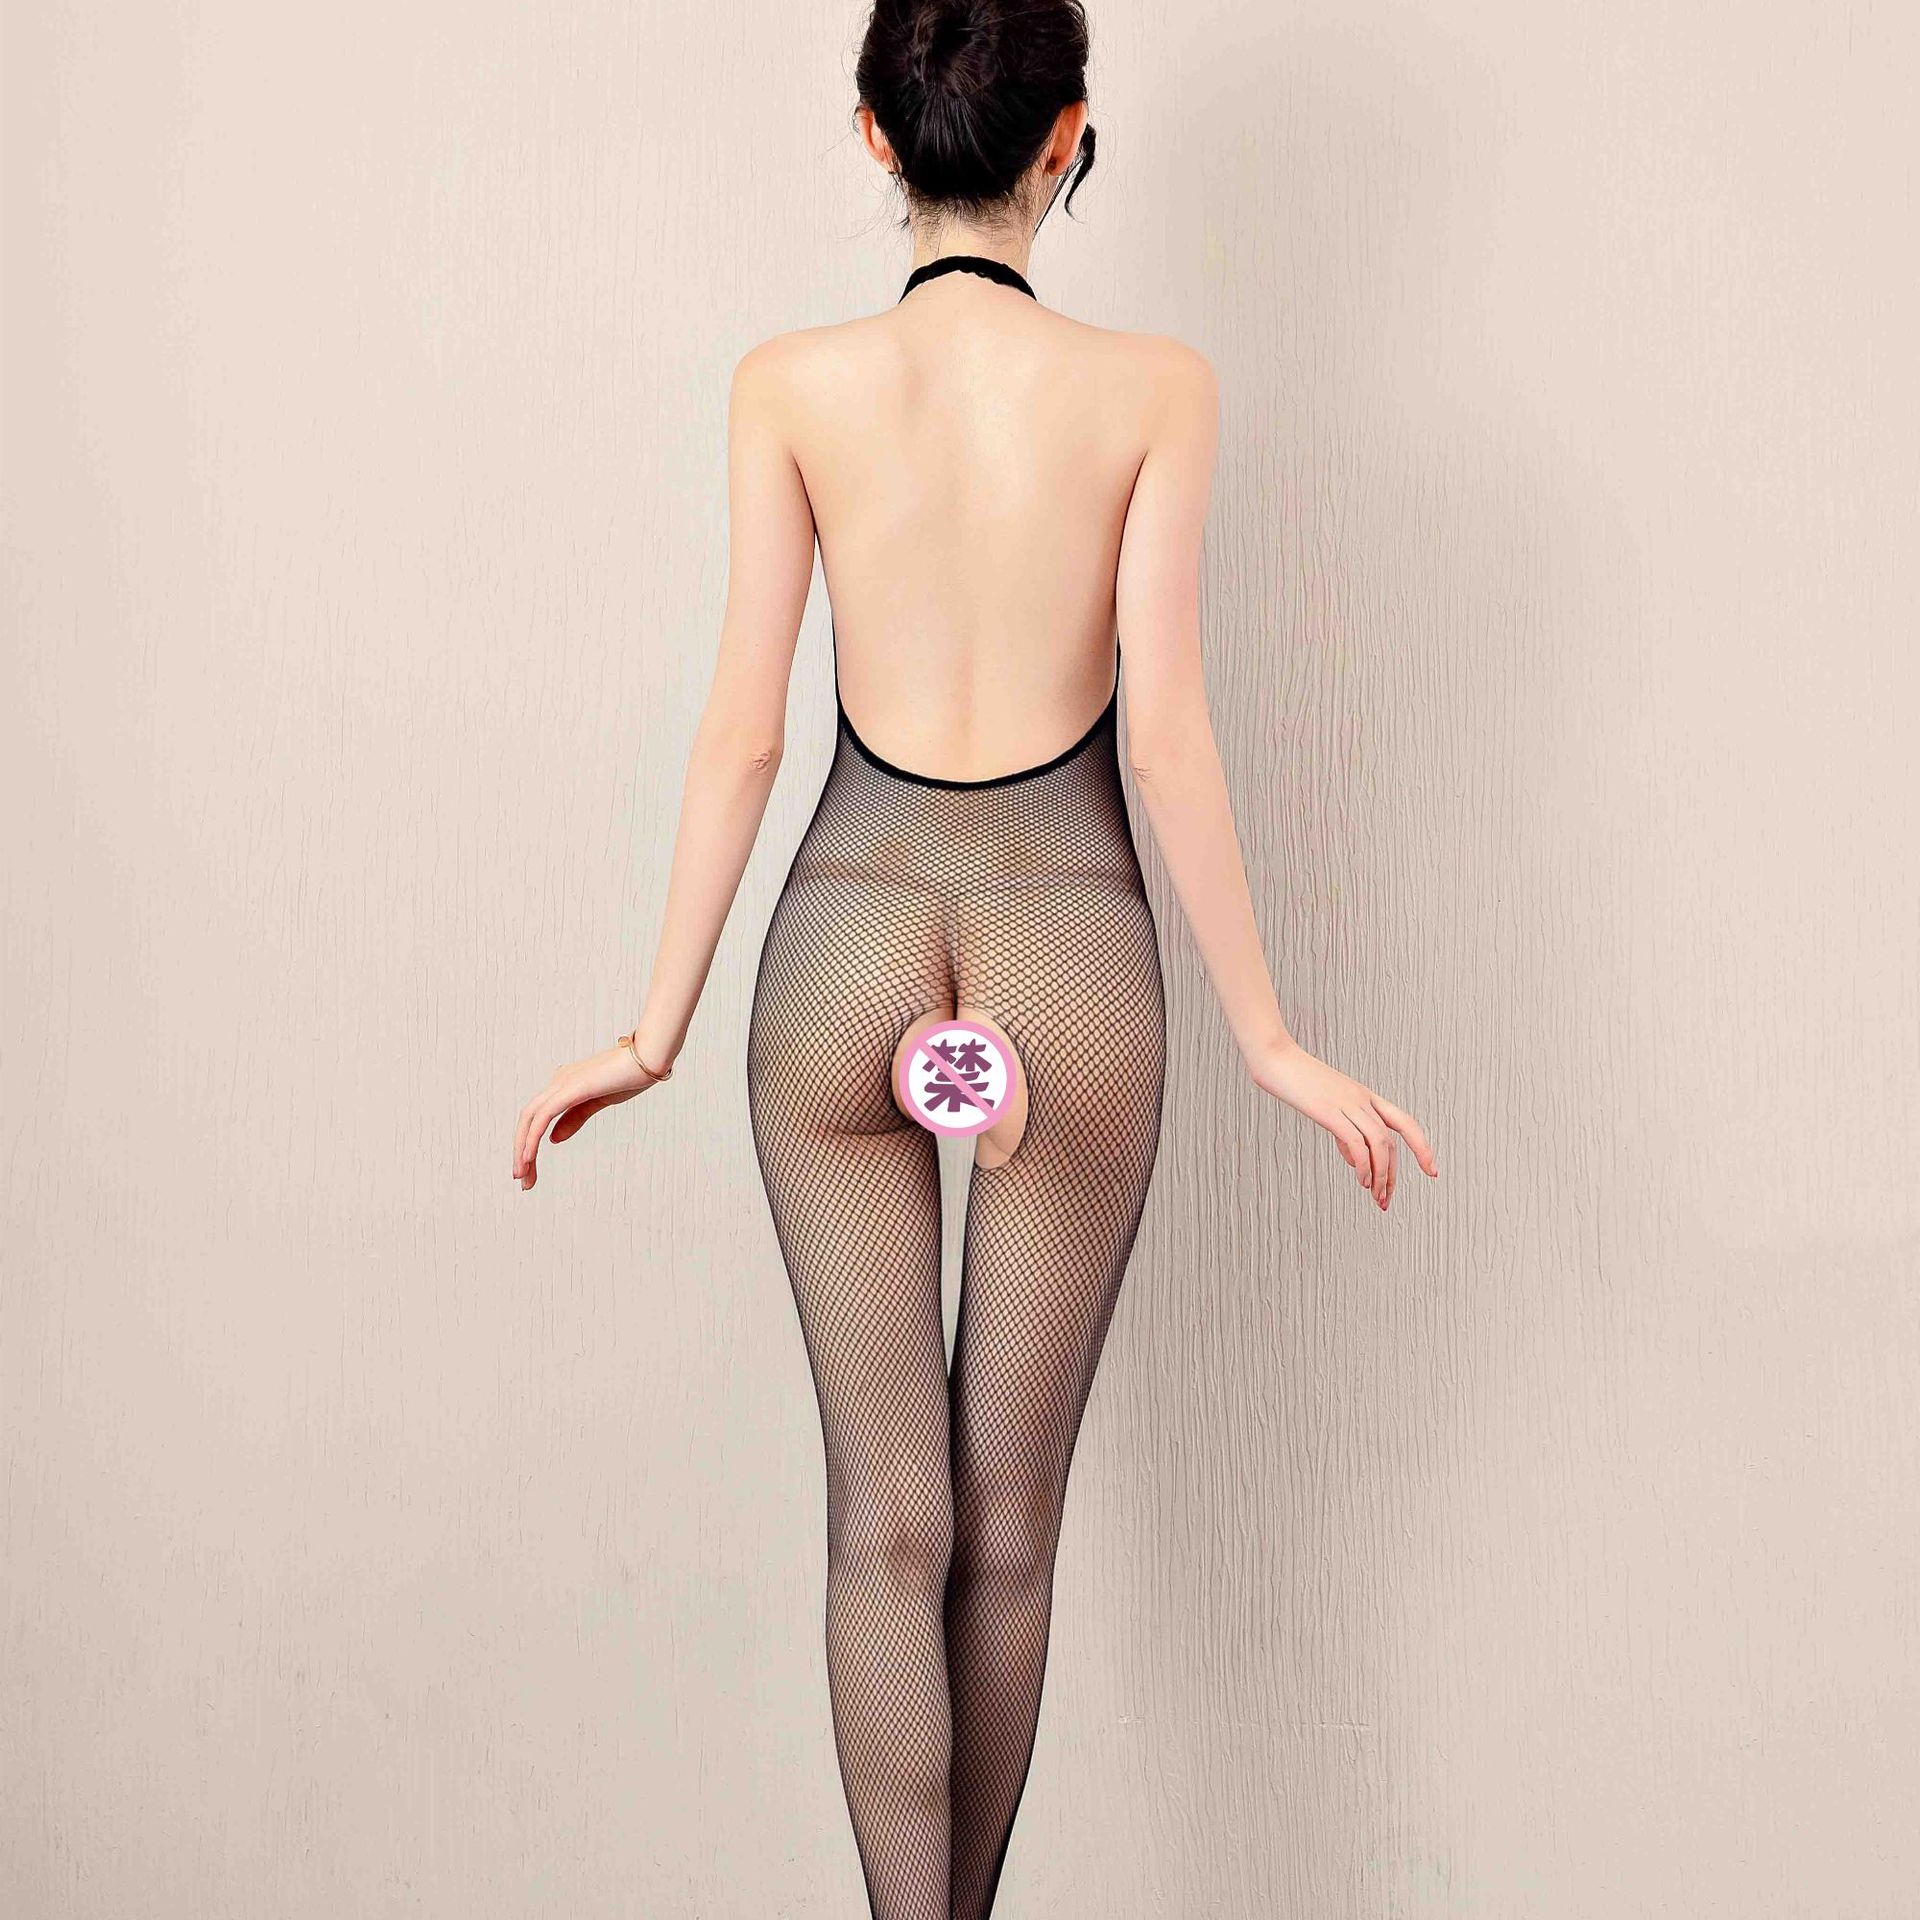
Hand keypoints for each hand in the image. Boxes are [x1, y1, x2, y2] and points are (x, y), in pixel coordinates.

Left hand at [512, 1044, 666, 1190]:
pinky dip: (532, 1137)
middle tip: (523, 1181)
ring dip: (522, 1149)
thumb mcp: (598, 1103)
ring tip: (522, 1175)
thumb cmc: (630, 1076)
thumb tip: (552, 1139)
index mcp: (564, 1084)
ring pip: (530, 1119)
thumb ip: (574, 1118)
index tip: (531, 1171)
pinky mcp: (571, 1088)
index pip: (538, 1118)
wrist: (649, 1057)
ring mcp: (562, 1083)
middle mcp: (558, 1081)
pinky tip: (528, 1157)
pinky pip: (543, 1116)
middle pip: (528, 1120)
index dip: (529, 1144)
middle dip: (521, 1152)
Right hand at [1250, 1039, 1437, 1211]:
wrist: (1275, 1057)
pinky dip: (1363, 1165)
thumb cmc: (1294, 1080)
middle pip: (1392, 1140)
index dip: (1422, 1147)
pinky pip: (1357, 1143)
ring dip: (1381, 1175)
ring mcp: (1348, 1103)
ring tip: (1374, 1196)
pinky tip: (1360, 1180)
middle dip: (1393, 1174)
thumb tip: (1356, 1159)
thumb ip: (1343, 1131)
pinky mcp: (1330, 1111)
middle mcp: (1362, 1099)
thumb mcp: (1325, 1107)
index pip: (1404, 1122)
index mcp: (1364, 1096)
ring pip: (1380, 1144)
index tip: (1431, 1170)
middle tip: (1386, 1199)